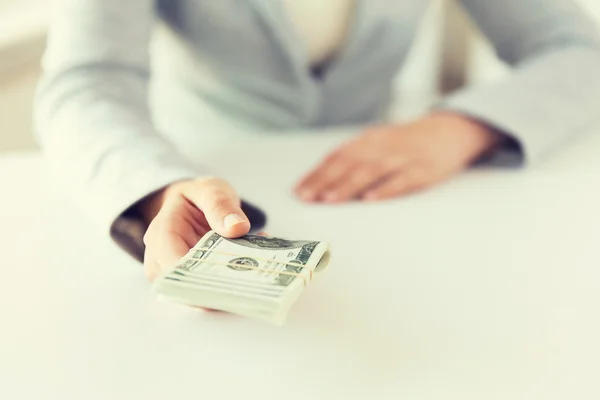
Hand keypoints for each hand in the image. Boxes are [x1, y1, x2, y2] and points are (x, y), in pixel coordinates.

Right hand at [139, 178, 250, 280]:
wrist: (192, 205)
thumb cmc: (196, 198)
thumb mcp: (209, 189)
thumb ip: (220, 205)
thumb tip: (237, 228)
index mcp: (162, 234)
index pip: (174, 265)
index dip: (199, 280)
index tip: (230, 282)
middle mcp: (161, 260)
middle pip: (186, 287)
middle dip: (218, 289)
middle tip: (253, 284)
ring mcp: (176, 275)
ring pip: (199, 295)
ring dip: (228, 290)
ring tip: (258, 277)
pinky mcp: (193, 282)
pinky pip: (211, 291)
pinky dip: (232, 285)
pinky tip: (256, 274)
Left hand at [295, 112, 501, 201]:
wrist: (450, 130)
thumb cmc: (407, 143)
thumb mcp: (378, 143)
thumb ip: (353, 158)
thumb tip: (321, 178)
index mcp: (368, 140)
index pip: (336, 157)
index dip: (316, 174)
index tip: (299, 191)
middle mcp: (382, 146)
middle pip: (349, 163)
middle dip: (325, 181)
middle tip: (307, 198)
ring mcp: (403, 157)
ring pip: (371, 171)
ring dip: (348, 186)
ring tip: (329, 199)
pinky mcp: (424, 169)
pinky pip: (402, 180)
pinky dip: (385, 189)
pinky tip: (370, 199)